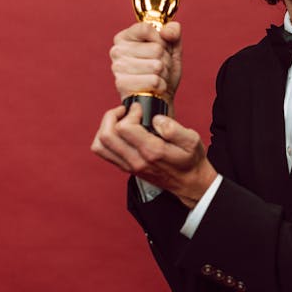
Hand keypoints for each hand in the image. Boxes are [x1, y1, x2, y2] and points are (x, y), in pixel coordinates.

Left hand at [90, 103, 217, 207]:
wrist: (189, 183)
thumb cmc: (190, 160)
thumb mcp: (191, 141)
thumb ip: (174, 128)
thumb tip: (155, 118)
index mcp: (152, 151)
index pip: (124, 127)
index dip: (130, 112)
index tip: (140, 109)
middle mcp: (136, 160)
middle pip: (106, 135)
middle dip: (112, 116)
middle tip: (126, 111)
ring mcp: (129, 166)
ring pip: (100, 145)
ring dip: (105, 127)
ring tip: (119, 119)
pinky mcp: (125, 167)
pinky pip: (104, 152)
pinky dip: (105, 137)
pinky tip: (119, 131)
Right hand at [110, 21, 181, 104]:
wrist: (160, 98)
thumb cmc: (163, 71)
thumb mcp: (172, 48)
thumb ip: (173, 33)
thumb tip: (167, 31)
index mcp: (125, 37)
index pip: (147, 29)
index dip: (160, 40)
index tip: (159, 47)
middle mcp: (117, 50)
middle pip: (156, 48)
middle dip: (165, 60)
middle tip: (159, 67)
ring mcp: (117, 67)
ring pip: (157, 65)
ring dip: (164, 73)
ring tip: (157, 76)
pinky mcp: (122, 84)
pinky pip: (154, 80)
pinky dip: (161, 85)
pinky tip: (155, 87)